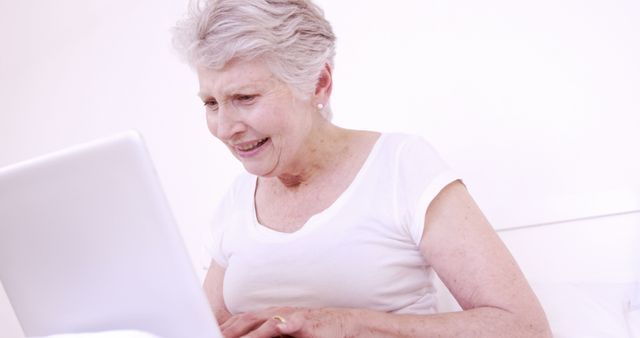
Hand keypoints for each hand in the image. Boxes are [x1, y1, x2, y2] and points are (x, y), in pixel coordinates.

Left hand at [219, 306, 354, 337]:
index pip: (243, 319)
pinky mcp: (311, 323)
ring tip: (235, 335)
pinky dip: (287, 324)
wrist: (346, 325)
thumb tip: (250, 336)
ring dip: (253, 330)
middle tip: (216, 335)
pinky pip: (297, 322)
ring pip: (269, 321)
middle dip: (231, 328)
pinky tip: (279, 327)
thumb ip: (268, 333)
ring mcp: (294, 316)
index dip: (227, 326)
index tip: (212, 333)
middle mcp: (280, 313)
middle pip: (250, 318)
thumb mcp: (288, 333)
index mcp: (272, 316)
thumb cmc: (317, 331)